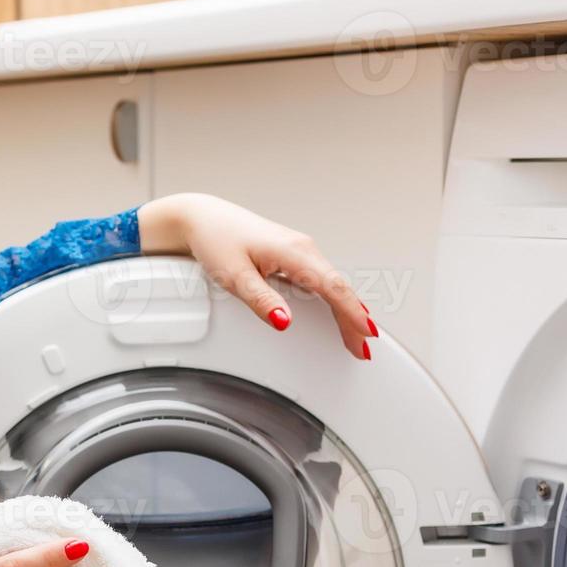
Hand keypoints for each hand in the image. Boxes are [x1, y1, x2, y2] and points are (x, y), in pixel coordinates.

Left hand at [138, 193, 378, 360]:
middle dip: (355, 318)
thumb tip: (284, 322)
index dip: (352, 313)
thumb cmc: (215, 239)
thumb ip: (261, 300)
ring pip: (332, 283)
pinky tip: (338, 311)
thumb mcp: (233, 275)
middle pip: (339, 287)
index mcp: (294, 251)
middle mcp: (303, 247)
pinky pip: (322, 278)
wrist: (201, 218)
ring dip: (347, 309)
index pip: (332, 287)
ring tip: (356, 337)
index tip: (366, 334)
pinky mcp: (293, 253)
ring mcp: (300, 249)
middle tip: (364, 349)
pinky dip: (334, 298)